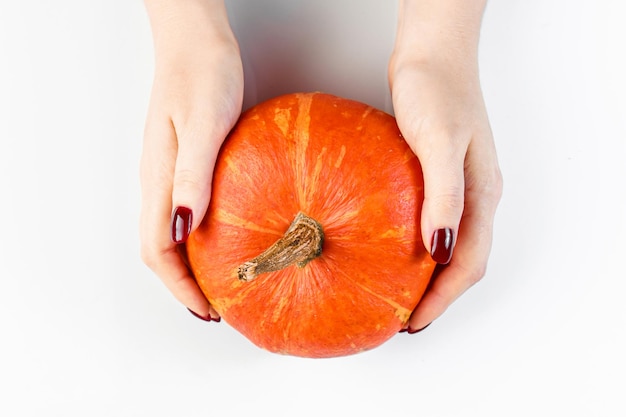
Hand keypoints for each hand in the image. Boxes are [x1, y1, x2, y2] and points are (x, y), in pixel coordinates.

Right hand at [140, 0, 242, 319]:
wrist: (196, 44)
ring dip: (191, 267)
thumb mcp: (204, 124)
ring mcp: (170, 174)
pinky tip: (224, 241)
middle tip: (215, 309)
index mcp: (159, 178)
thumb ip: (193, 175)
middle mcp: (159, 182)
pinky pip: (185, 214)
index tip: (206, 310)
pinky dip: (200, 241)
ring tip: (220, 285)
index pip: (159, 249)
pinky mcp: (185, 165)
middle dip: (184, 286)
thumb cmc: (202, 75)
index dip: (180, 286)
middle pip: (161, 250)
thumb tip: (184, 228)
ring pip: (172, 235)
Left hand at [390, 0, 502, 332]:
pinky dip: (417, 246)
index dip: (443, 298)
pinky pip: (432, 222)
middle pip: (463, 261)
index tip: (414, 322)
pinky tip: (393, 249)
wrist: (432, 54)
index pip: (469, 263)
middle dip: (437, 296)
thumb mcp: (440, 141)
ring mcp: (458, 186)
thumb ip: (443, 194)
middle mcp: (475, 196)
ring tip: (398, 294)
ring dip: (428, 276)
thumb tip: (441, 249)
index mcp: (482, 194)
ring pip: (449, 245)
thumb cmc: (437, 89)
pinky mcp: (438, 175)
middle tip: (403, 318)